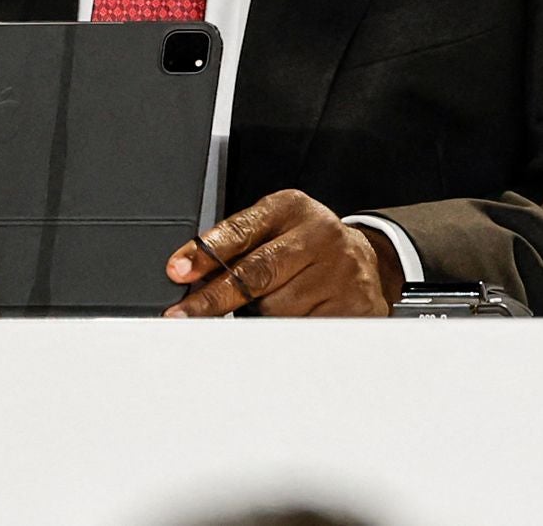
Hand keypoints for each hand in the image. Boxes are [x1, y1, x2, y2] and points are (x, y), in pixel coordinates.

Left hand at [165, 190, 398, 317]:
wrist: (364, 260)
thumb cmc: (304, 247)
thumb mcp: (272, 230)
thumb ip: (234, 247)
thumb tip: (188, 278)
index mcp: (293, 209)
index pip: (243, 230)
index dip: (207, 253)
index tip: (178, 272)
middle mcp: (321, 235)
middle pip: (257, 273)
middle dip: (215, 298)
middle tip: (185, 314)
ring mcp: (341, 271)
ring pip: (277, 310)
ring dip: (262, 316)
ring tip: (275, 305)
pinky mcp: (354, 305)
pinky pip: (303, 330)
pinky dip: (287, 333)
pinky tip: (295, 319)